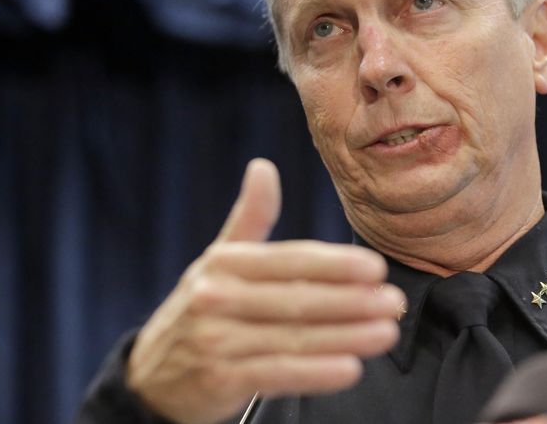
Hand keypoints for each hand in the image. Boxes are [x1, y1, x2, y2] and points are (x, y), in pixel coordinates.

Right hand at [125, 159, 404, 423]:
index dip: (336, 264)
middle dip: (353, 301)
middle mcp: (217, 298)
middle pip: (298, 299)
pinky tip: (350, 369)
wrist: (152, 377)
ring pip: (294, 338)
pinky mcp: (219, 380)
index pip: (290, 260)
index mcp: (225, 263)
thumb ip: (249, 218)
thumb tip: (263, 166)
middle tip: (395, 302)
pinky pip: (278, 375)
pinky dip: (316, 373)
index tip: (377, 268)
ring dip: (346, 337)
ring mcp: (216, 341)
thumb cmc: (201, 309)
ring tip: (387, 333)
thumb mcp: (219, 260)